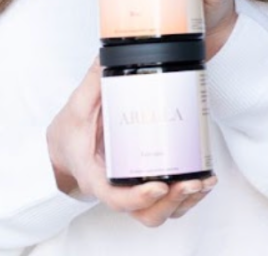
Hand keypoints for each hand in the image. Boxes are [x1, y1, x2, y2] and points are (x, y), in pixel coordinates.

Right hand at [46, 61, 215, 225]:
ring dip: (185, 202)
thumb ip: (95, 80)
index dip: (138, 198)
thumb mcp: (78, 105)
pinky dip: (188, 199)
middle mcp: (114, 189)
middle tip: (192, 181)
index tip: (160, 186)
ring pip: (159, 213)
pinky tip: (204, 180)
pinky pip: (167, 205)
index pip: (114, 197)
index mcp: (94, 174)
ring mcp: (131, 192)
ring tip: (204, 180)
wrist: (63, 148)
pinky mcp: (143, 189)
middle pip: (145, 213)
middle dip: (172, 202)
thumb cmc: (69, 134)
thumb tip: (111, 53)